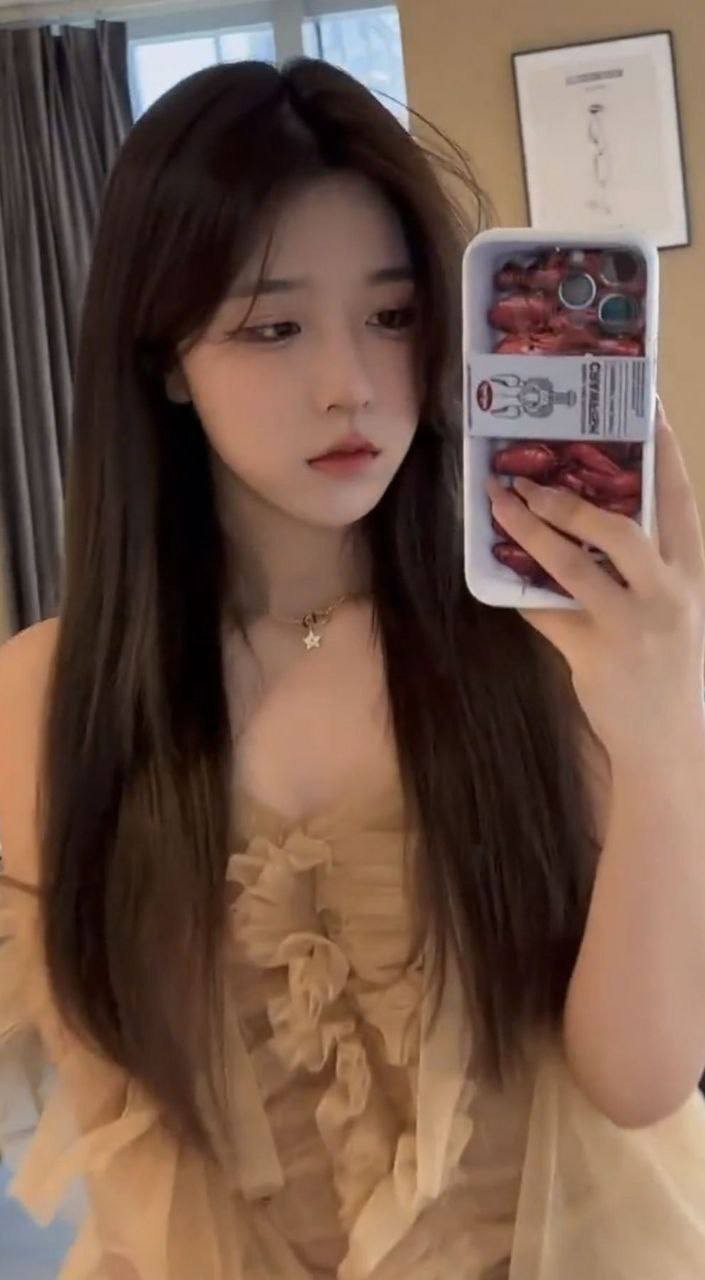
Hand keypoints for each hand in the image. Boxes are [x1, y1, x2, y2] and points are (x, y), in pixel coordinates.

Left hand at [485, 401, 704, 759]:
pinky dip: (521, 590)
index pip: (681, 501)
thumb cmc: (672, 670)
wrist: (670, 745)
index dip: (665, 452)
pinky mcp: (596, 654)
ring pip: (574, 564)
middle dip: (571, 498)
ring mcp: (632, 625)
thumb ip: (649, 569)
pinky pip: (547, 612)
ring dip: (532, 531)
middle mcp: (669, 593)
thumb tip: (595, 520)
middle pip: (621, 528)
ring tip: (502, 506)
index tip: (649, 407)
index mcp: (692, 574)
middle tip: (529, 476)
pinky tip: (499, 571)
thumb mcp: (677, 611)